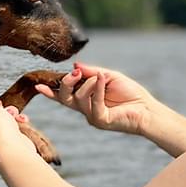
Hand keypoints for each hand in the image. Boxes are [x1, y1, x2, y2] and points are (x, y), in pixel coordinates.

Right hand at [35, 62, 158, 134]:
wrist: (147, 108)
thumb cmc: (130, 93)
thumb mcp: (109, 77)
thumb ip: (92, 72)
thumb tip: (75, 65)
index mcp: (86, 99)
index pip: (65, 95)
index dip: (51, 91)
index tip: (38, 85)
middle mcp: (86, 109)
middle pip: (65, 99)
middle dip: (66, 84)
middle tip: (74, 73)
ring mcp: (93, 116)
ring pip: (78, 100)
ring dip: (87, 85)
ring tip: (98, 76)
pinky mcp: (102, 121)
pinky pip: (93, 105)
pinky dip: (97, 90)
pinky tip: (102, 81)